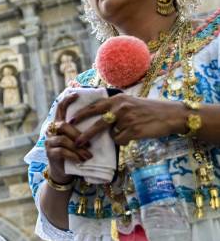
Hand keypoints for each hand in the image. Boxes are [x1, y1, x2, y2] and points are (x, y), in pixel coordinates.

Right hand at [44, 93, 92, 183]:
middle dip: (77, 134)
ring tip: (88, 155)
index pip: (60, 109)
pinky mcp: (50, 153)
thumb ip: (81, 130)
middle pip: (63, 125)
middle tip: (89, 144)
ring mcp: (49, 142)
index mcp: (58, 124)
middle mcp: (51, 131)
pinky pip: (62, 151)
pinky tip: (81, 160)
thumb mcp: (77, 140)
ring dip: (78, 148)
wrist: (63, 172)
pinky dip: (74, 155)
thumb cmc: (73, 153)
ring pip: (64, 140)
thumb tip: (100, 120)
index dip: (67, 100)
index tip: (76, 94)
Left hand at [71, 94, 186, 146]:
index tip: (71, 120)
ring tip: (110, 137)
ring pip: (111, 134)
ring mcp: (127, 119)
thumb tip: (99, 116)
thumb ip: (114, 107)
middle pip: (97, 122)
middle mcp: (120, 108)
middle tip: (75, 140)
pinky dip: (124, 141)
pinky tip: (133, 136)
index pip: (94, 107)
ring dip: (113, 136)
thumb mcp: (129, 102)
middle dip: (84, 133)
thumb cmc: (149, 109)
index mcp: (117, 99)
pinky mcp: (134, 131)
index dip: (82, 114)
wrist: (170, 115)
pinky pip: (120, 140)